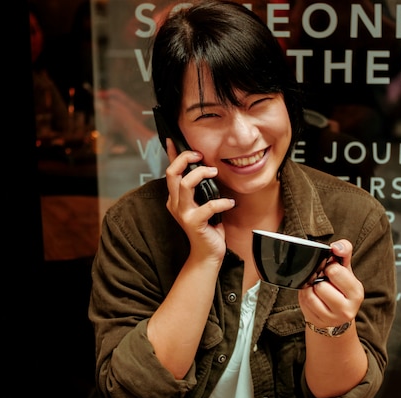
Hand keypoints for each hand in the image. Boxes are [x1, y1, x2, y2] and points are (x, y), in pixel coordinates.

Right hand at [164, 139, 233, 261]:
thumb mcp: (203, 202)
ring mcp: (183, 213)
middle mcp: (175, 203)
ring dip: (202, 174)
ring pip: (185, 184)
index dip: (173, 154)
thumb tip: (207, 168)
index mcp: (175, 197)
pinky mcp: (194, 222)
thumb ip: (202, 187)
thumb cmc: (208, 227)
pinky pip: (208, 206)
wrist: (207, 253)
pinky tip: (230, 203)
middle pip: (172, 173)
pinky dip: (222, 202)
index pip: (170, 170)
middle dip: (185, 159)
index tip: (174, 139)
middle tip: (201, 156)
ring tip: (215, 173)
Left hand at [298, 239, 363, 328]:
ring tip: (316, 287)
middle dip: (319, 279)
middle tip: (322, 279)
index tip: (330, 270)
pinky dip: (304, 296)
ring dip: (310, 288)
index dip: (329, 267)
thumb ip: (343, 252)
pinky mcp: (318, 322)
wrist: (336, 314)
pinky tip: (311, 295)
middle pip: (321, 285)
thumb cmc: (340, 287)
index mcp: (356, 292)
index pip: (335, 271)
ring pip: (310, 295)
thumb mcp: (345, 269)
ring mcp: (332, 318)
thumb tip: (336, 247)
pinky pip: (304, 303)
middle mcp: (347, 309)